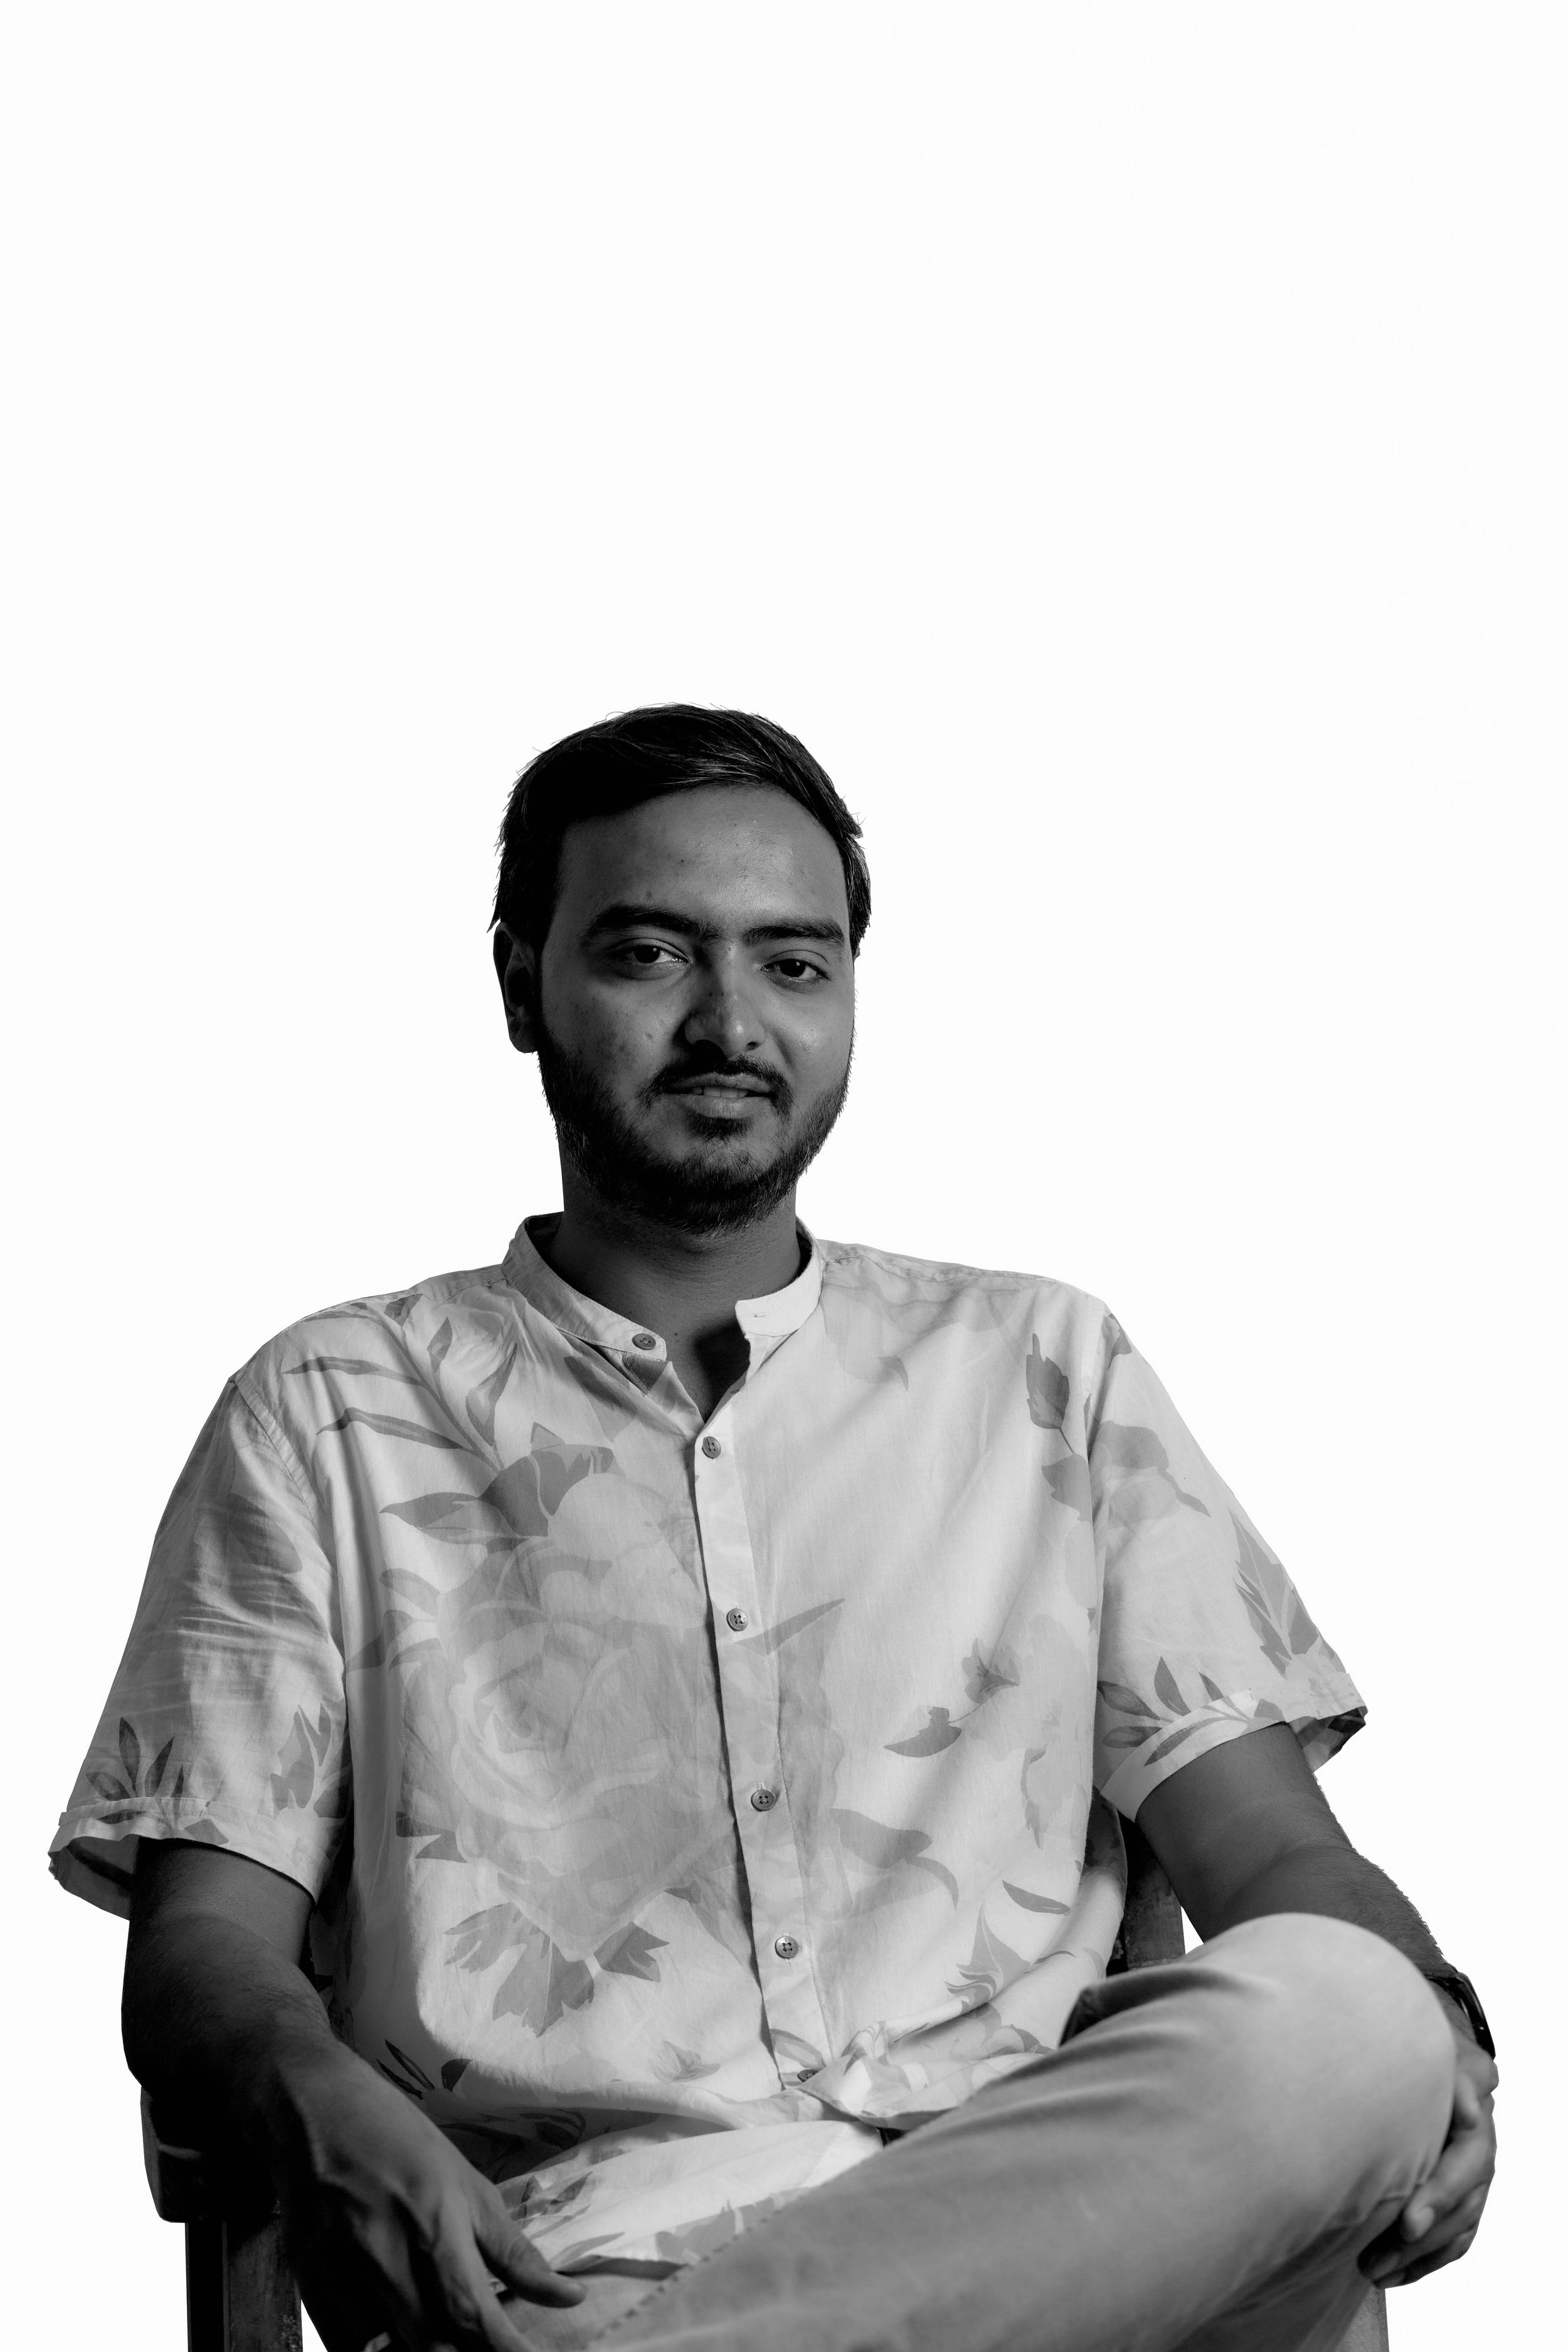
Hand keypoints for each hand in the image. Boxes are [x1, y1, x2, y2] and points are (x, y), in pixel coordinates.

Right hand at [264, 2045, 585, 2351]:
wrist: (310, 2104)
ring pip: (384, 2348)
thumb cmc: (398, 2136)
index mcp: (433, 2216)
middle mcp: (382, 2248)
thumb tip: (570, 2297)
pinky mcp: (305, 2280)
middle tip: (491, 2346)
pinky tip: (401, 2336)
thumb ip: (513, 2251)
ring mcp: (336, 2268)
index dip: (504, 2350)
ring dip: (421, 2351)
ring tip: (450, 2339)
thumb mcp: (466, 2182)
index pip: (470, 2310)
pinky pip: (345, 2342)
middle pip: (428, 2341)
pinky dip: (377, 2348)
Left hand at [1360, 2004, 1496, 2289]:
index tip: (1407, 2222)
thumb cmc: (1407, 2031)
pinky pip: (1455, 2236)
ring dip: (1419, 2253)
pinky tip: (1394, 2273)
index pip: (1467, 2158)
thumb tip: (1467, 2108)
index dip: (1439, 2194)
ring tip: (1374, 2269)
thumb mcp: (1422, 2034)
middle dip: (1425, 2229)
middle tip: (1388, 2247)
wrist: (1413, 2032)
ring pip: (1459, 2223)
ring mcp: (1473, 2168)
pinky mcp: (1461, 2190)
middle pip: (1465, 2197)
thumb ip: (1445, 2069)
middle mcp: (1479, 2139)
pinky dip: (1427, 2259)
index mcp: (1473, 2101)